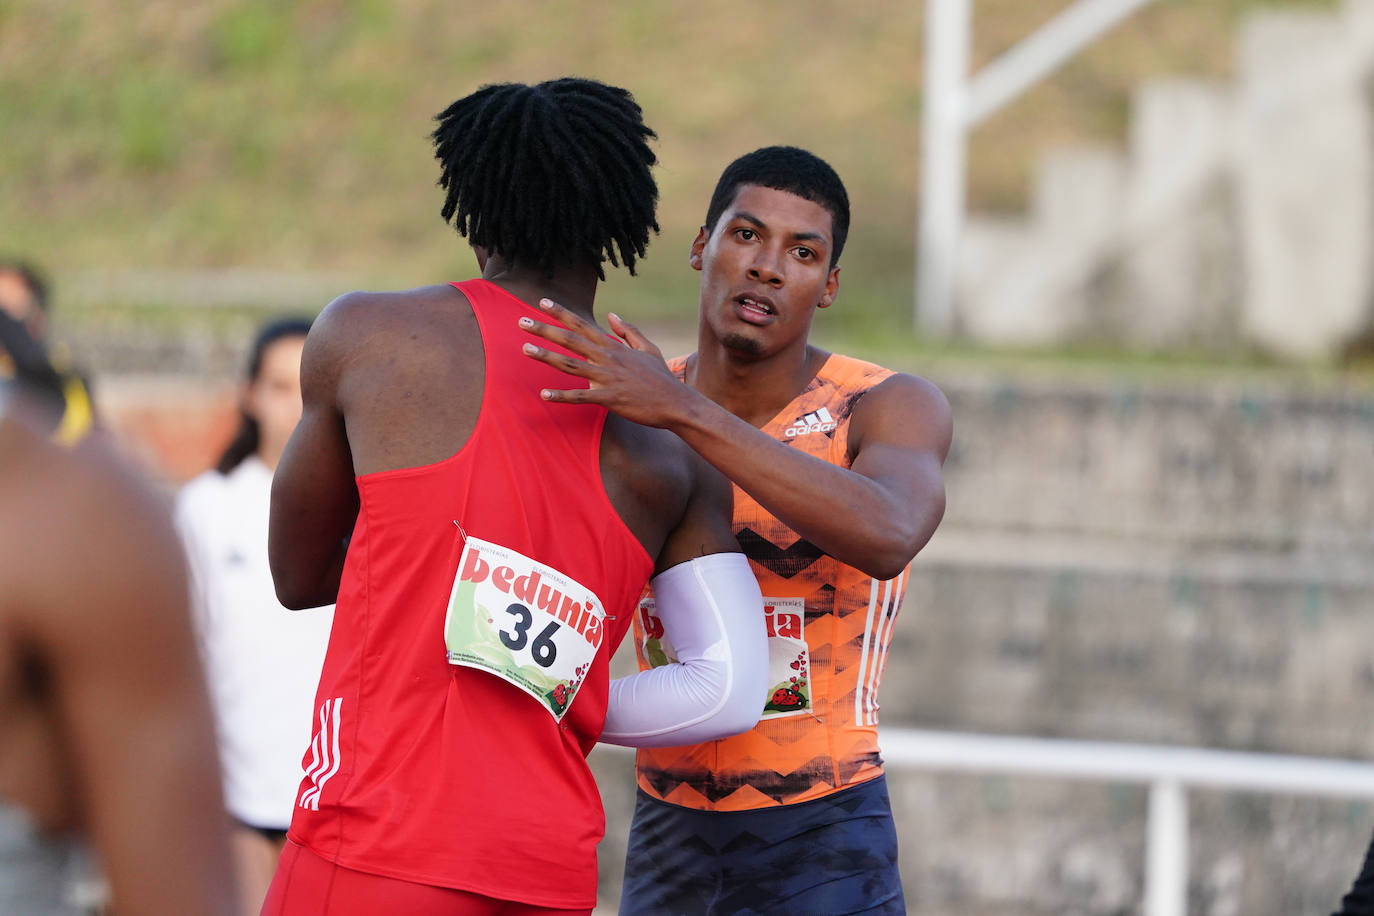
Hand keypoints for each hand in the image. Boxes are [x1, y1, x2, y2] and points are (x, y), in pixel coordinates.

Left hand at [519, 299, 692, 428]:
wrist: (676, 403)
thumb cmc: (661, 378)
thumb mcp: (648, 349)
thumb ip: (628, 331)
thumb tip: (611, 315)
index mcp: (614, 346)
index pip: (582, 324)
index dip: (561, 313)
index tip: (542, 302)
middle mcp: (607, 358)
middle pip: (570, 340)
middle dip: (544, 329)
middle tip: (521, 322)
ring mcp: (607, 378)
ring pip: (570, 364)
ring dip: (546, 356)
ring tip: (525, 349)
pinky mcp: (610, 398)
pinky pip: (581, 397)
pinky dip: (562, 395)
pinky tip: (544, 394)